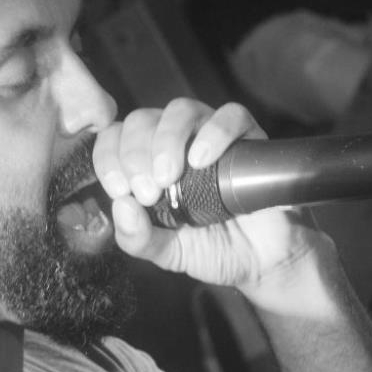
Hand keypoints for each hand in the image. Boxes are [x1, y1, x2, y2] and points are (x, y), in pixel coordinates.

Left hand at [92, 98, 333, 291]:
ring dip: (167, 138)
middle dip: (135, 153)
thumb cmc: (212, 249)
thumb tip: (120, 207)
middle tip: (148, 192)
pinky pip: (231, 115)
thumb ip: (138, 238)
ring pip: (181, 109)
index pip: (114, 138)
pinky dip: (214, 132)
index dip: (108, 157)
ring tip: (169, 176)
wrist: (263, 261)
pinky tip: (203, 159)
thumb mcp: (166, 252)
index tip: (120, 190)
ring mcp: (210, 135)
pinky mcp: (248, 137)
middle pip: (142, 120)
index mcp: (146, 162)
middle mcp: (175, 141)